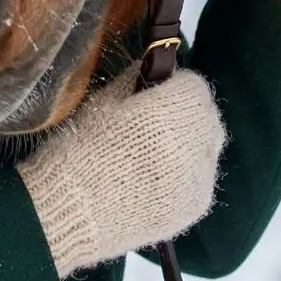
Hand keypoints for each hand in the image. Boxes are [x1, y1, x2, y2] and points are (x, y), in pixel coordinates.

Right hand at [17, 66, 225, 278]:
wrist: (74, 210)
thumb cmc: (83, 146)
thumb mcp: (104, 100)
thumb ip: (137, 79)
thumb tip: (153, 69)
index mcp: (170, 111)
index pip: (194, 85)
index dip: (173, 85)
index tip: (154, 92)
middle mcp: (194, 143)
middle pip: (205, 115)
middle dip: (185, 112)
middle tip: (155, 121)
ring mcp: (199, 178)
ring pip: (206, 147)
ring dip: (188, 141)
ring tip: (154, 153)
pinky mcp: (196, 206)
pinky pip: (200, 177)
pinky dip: (185, 171)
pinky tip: (156, 178)